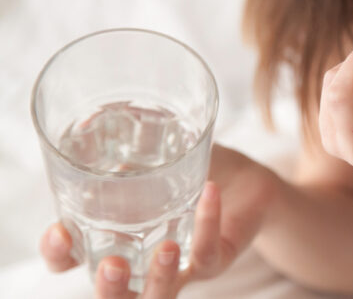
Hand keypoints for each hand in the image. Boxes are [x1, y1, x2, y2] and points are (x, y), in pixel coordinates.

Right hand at [39, 144, 278, 297]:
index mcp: (113, 237)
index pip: (70, 258)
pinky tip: (209, 192)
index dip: (58, 253)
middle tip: (112, 266)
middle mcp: (140, 260)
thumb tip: (93, 118)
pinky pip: (207, 253)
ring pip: (161, 294)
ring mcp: (178, 265)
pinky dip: (207, 223)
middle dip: (109, 288)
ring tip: (164, 247)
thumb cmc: (194, 170)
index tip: (60, 232)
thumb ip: (127, 136)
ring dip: (158, 279)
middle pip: (112, 295)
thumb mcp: (158, 149)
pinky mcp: (214, 259)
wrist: (247, 182)